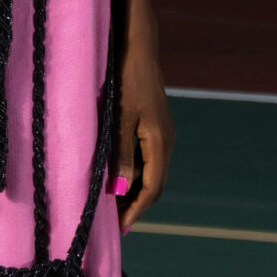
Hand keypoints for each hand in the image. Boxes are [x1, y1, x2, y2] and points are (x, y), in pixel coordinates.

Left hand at [113, 36, 172, 232]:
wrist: (137, 46)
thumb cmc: (126, 79)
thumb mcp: (120, 119)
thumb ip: (121, 155)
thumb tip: (120, 190)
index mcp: (161, 143)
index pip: (151, 190)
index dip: (135, 212)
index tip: (117, 230)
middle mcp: (165, 142)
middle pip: (154, 185)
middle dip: (135, 206)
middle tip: (112, 225)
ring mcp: (160, 133)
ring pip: (150, 172)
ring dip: (133, 190)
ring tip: (111, 206)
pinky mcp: (152, 124)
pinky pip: (146, 158)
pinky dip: (132, 173)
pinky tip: (115, 176)